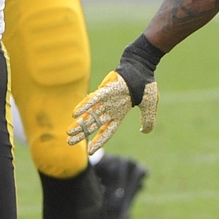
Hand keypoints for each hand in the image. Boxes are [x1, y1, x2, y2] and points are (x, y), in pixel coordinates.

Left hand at [67, 35, 160, 150]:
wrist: (143, 66)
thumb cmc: (145, 84)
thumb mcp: (150, 106)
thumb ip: (148, 120)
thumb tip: (144, 131)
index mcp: (119, 114)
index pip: (107, 131)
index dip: (98, 141)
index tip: (89, 152)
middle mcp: (110, 108)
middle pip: (94, 125)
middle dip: (82, 134)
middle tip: (69, 142)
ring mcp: (107, 100)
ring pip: (90, 115)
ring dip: (79, 124)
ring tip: (68, 133)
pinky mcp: (106, 90)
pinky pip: (93, 100)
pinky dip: (84, 106)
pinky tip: (75, 114)